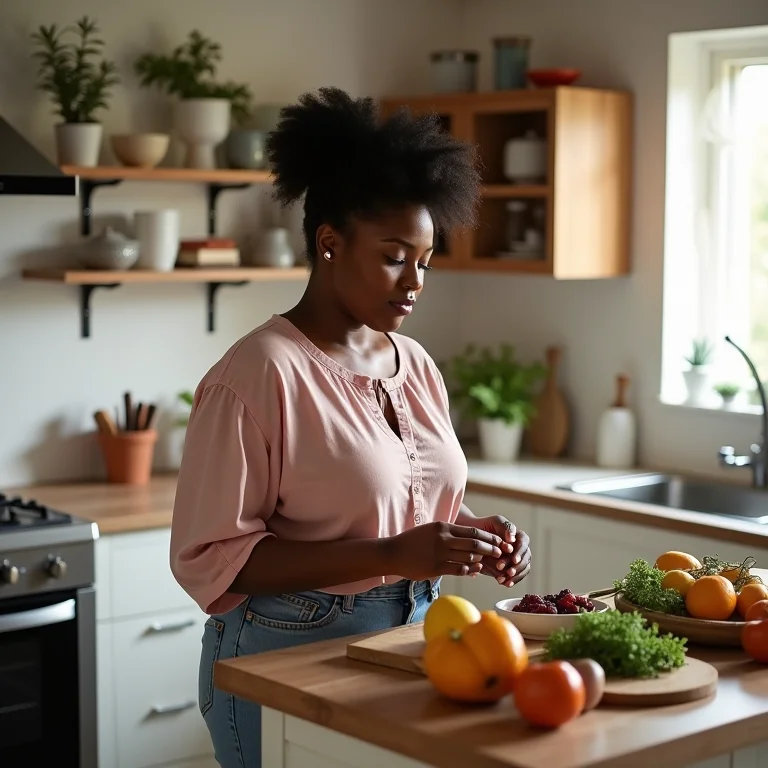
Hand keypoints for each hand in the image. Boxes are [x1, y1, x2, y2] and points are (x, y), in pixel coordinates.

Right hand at [389, 522, 503, 580]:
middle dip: (490, 548)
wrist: (393, 552)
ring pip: (468, 557)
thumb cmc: (413, 541)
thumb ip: (448, 532)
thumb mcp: (431, 529)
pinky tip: (475, 570)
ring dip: (481, 560)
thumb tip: (467, 537)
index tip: (497, 541)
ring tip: (489, 562)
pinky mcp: (436, 568)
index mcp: (443, 527)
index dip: (488, 537)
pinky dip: (470, 570)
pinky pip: (459, 569)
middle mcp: (443, 539)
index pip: (472, 531)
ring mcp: (440, 554)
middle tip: (500, 553)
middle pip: (474, 543)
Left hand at [474, 516, 531, 586]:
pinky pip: (515, 577)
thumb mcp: (495, 522)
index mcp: (519, 537)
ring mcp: (516, 561)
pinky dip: (510, 581)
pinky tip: (503, 583)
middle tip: (508, 572)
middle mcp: (520, 550)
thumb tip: (512, 539)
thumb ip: (506, 526)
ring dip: (515, 576)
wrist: (473, 539)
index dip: (520, 553)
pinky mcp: (509, 569)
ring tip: (504, 579)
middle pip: (525, 559)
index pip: (524, 545)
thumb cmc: (485, 527)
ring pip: (522, 570)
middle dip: (517, 567)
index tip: (514, 560)